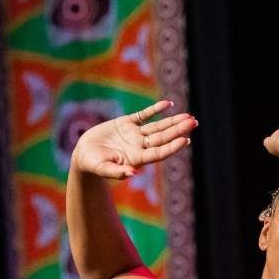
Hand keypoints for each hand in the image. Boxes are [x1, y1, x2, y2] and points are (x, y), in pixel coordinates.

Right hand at [70, 100, 196, 178]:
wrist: (83, 154)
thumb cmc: (92, 165)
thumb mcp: (102, 169)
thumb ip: (116, 172)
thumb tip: (132, 174)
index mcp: (136, 158)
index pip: (158, 152)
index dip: (172, 147)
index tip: (185, 140)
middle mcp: (139, 146)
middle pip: (163, 138)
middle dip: (178, 130)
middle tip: (194, 122)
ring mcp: (134, 134)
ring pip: (157, 127)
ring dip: (173, 121)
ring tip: (189, 116)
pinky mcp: (126, 123)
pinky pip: (144, 115)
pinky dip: (155, 109)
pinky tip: (169, 104)